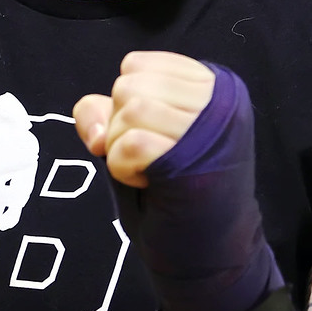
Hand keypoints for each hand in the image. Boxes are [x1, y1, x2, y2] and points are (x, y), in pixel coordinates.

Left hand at [73, 51, 215, 188]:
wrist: (206, 246)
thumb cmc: (173, 188)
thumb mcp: (136, 135)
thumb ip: (105, 112)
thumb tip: (94, 129)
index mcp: (211, 84)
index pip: (136, 64)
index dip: (124, 102)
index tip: (152, 134)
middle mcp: (217, 98)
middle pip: (128, 85)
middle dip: (119, 126)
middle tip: (149, 157)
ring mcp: (209, 128)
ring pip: (130, 110)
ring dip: (121, 148)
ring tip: (149, 169)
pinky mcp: (193, 159)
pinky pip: (131, 143)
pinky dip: (123, 168)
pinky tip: (149, 182)